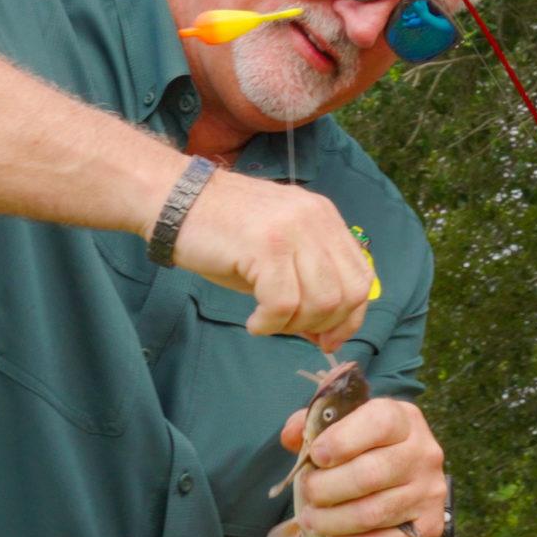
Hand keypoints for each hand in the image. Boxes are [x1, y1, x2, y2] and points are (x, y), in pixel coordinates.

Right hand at [167, 167, 373, 350]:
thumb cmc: (221, 232)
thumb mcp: (276, 255)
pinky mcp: (266, 246)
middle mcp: (316, 220)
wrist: (174, 199)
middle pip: (348, 293)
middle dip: (325, 325)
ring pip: (321, 301)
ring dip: (295, 326)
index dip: (352, 316)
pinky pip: (283, 304)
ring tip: (268, 322)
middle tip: (293, 331)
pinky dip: (270, 324)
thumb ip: (307, 285)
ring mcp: (293, 230)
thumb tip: (327, 334)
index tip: (328, 338)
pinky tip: (254, 321)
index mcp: (325, 219)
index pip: (362, 277)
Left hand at [279, 399, 446, 536]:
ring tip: (311, 519)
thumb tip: (290, 435)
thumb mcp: (347, 427)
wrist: (409, 492)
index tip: (316, 456)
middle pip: (369, 474)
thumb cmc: (368, 453)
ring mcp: (429, 492)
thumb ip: (315, 424)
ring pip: (371, 513)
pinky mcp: (429, 527)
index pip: (379, 423)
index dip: (341, 440)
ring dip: (330, 520)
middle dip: (325, 488)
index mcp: (405, 420)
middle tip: (307, 493)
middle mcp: (424, 453)